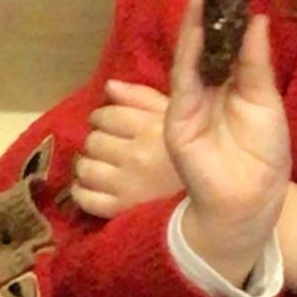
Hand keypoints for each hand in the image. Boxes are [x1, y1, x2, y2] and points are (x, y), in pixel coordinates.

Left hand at [70, 79, 181, 219]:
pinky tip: (94, 186)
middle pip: (93, 141)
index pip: (106, 116)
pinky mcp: (118, 210)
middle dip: (99, 140)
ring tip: (103, 166)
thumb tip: (109, 85)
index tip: (110, 123)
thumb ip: (141, 98)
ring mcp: (125, 185)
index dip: (103, 117)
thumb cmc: (195, 152)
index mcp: (152, 130)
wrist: (214, 198)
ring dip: (89, 165)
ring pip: (85, 168)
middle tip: (111, 146)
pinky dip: (82, 190)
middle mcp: (136, 156)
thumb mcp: (176, 117)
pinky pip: (84, 198)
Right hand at [163, 0, 289, 289]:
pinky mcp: (178, 118)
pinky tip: (196, 27)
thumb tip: (257, 18)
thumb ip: (256, 62)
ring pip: (190, 54)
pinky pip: (184, 79)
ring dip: (193, 21)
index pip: (224, 42)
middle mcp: (205, 89)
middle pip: (203, 41)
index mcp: (228, 84)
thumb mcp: (265, 100)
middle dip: (204, 8)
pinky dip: (189, 51)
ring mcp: (188, 103)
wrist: (250, 198)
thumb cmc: (262, 155)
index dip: (224, 12)